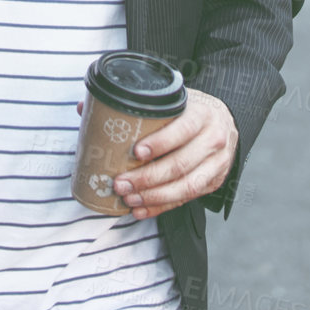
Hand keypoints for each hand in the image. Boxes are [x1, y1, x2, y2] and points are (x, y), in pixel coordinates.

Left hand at [74, 88, 238, 217]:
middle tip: (120, 183)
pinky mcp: (214, 182)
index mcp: (202, 113)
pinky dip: (162, 207)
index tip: (135, 152)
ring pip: (186, 186)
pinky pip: (187, 199)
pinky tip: (142, 209)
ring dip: (154, 197)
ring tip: (129, 199)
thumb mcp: (172, 100)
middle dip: (148, 178)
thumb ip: (133, 104)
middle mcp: (213, 139)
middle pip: (181, 164)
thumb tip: (85, 107)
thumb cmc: (190, 111)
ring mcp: (217, 163)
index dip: (160, 143)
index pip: (183, 129)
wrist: (224, 122)